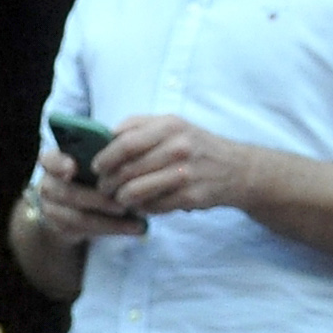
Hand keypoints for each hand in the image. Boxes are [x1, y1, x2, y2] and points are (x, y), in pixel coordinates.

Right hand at [29, 148, 146, 241]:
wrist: (75, 204)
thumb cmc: (90, 174)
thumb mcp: (94, 162)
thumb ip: (103, 157)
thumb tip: (125, 150)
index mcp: (53, 162)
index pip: (50, 160)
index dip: (59, 164)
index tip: (72, 168)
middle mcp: (47, 184)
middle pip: (69, 193)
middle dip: (99, 200)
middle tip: (125, 204)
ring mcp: (51, 208)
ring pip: (79, 217)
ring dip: (110, 222)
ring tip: (137, 223)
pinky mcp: (60, 228)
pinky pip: (85, 231)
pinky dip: (111, 230)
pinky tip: (132, 228)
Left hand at [94, 114, 245, 214]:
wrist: (237, 169)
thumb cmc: (196, 145)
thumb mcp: (174, 124)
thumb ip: (140, 125)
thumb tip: (108, 135)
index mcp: (170, 125)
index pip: (126, 143)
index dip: (105, 157)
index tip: (96, 167)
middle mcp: (178, 147)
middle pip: (127, 169)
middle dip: (108, 182)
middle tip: (103, 188)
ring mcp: (185, 174)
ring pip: (136, 191)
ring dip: (121, 198)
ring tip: (118, 198)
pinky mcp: (190, 196)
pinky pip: (153, 206)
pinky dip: (141, 208)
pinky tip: (140, 205)